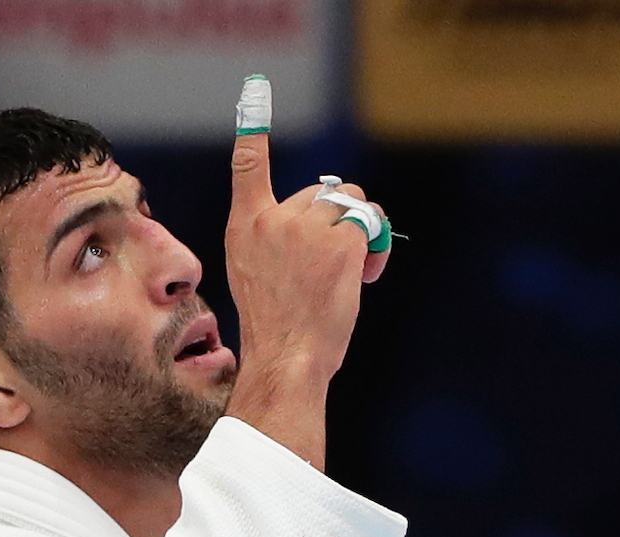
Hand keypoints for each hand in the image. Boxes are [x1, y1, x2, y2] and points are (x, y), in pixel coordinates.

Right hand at [221, 124, 385, 467]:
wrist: (287, 358)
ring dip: (359, 230)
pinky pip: (369, 224)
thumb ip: (278, 239)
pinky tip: (364, 274)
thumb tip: (327, 216)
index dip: (254, 132)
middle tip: (335, 265)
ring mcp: (304, 229)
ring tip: (353, 270)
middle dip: (336, 221)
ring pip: (349, 203)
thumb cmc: (277, 328)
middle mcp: (271, 220)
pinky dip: (375, 246)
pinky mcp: (338, 241)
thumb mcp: (257, 275)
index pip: (249, 168)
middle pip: (320, 193)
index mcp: (244, 228)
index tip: (254, 94)